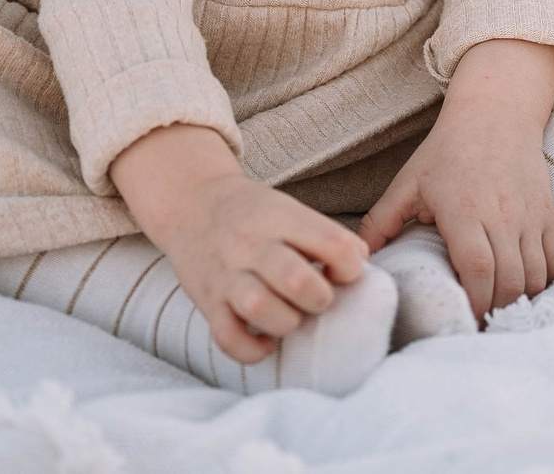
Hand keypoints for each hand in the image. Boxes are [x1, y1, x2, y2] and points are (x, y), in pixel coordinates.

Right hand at [108, 123, 369, 364]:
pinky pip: (228, 338)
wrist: (192, 203)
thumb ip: (325, 235)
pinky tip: (267, 342)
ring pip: (260, 308)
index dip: (351, 267)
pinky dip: (252, 350)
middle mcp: (253, 245)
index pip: (334, 244)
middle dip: (320, 299)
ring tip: (292, 318)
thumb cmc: (254, 213)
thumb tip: (362, 264)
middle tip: (318, 298)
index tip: (343, 272)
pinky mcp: (207, 303)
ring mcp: (227, 275)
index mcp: (282, 218)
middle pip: (297, 280)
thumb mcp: (291, 209)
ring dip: (287, 322)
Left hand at [358, 37, 553, 322]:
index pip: (478, 268)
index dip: (474, 303)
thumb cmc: (448, 150)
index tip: (461, 321)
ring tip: (498, 313)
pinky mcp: (548, 213)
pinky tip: (525, 290)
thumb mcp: (408, 182)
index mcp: (464, 210)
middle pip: (509, 281)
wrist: (497, 112)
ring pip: (535, 275)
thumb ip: (381, 222)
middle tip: (477, 326)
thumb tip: (359, 260)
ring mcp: (529, 215)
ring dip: (518, 301)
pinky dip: (544, 282)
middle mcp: (502, 215)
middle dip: (494, 313)